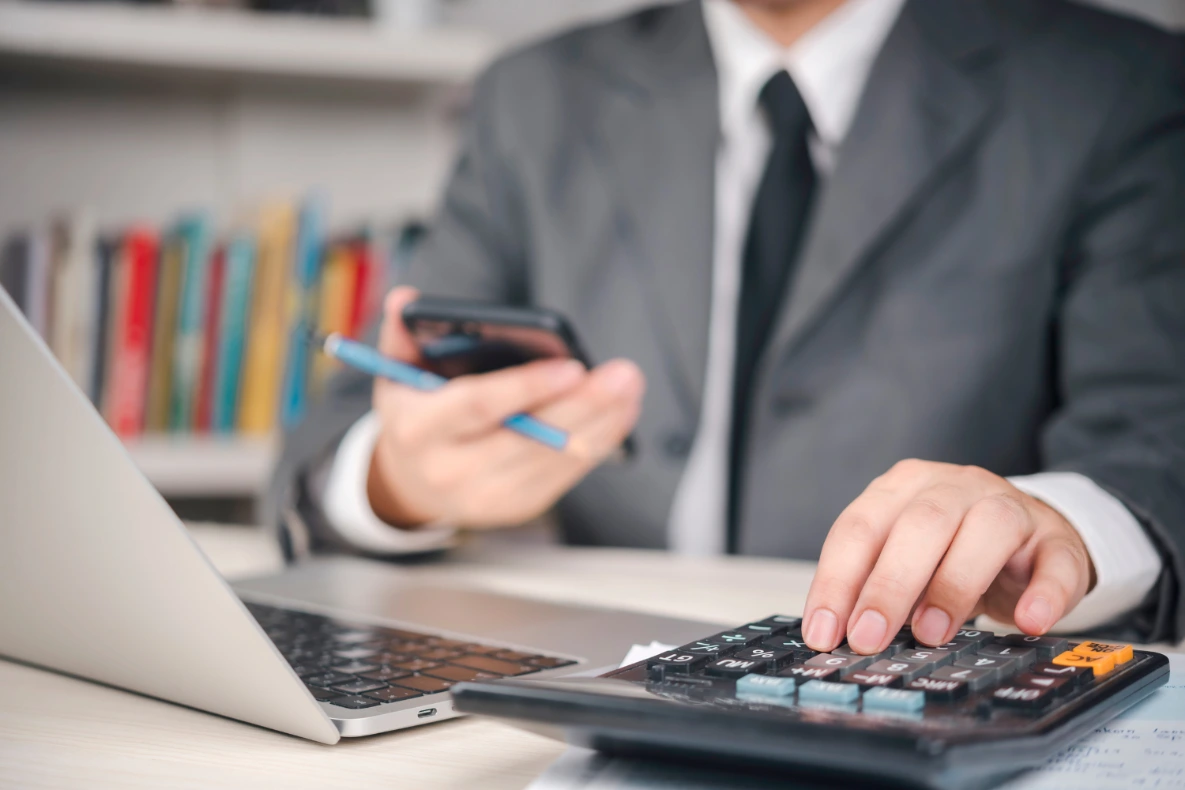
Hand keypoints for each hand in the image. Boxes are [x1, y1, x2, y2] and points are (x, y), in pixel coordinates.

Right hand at [367, 287, 644, 528]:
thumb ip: (402, 334)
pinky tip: (621, 412)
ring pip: (556, 458)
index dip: (526, 387)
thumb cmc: (416, 414)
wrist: (411, 483)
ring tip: (630, 386)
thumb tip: (406, 297)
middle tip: (623, 373)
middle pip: (529, 438)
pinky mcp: (519, 506)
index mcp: (419, 430)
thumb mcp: (398, 376)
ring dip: (602, 422)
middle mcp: (452, 471)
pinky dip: (600, 441)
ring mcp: (488, 496)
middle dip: (582, 405)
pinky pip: (567, 474)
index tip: (571, 365)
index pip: (478, 407)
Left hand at [801, 460, 1096, 653]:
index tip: (823, 633)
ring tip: (931, 634)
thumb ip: (873, 587)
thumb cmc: (952, 551)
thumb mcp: (906, 560)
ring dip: (954, 585)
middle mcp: (953, 486)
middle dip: (888, 586)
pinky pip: (1056, 561)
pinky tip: (1030, 622)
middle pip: (918, 525)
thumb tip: (838, 637)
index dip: (837, 582)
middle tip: (868, 638)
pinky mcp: (1057, 540)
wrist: (1030, 536)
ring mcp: (1011, 507)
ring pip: (986, 530)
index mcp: (902, 487)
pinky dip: (1044, 593)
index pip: (859, 528)